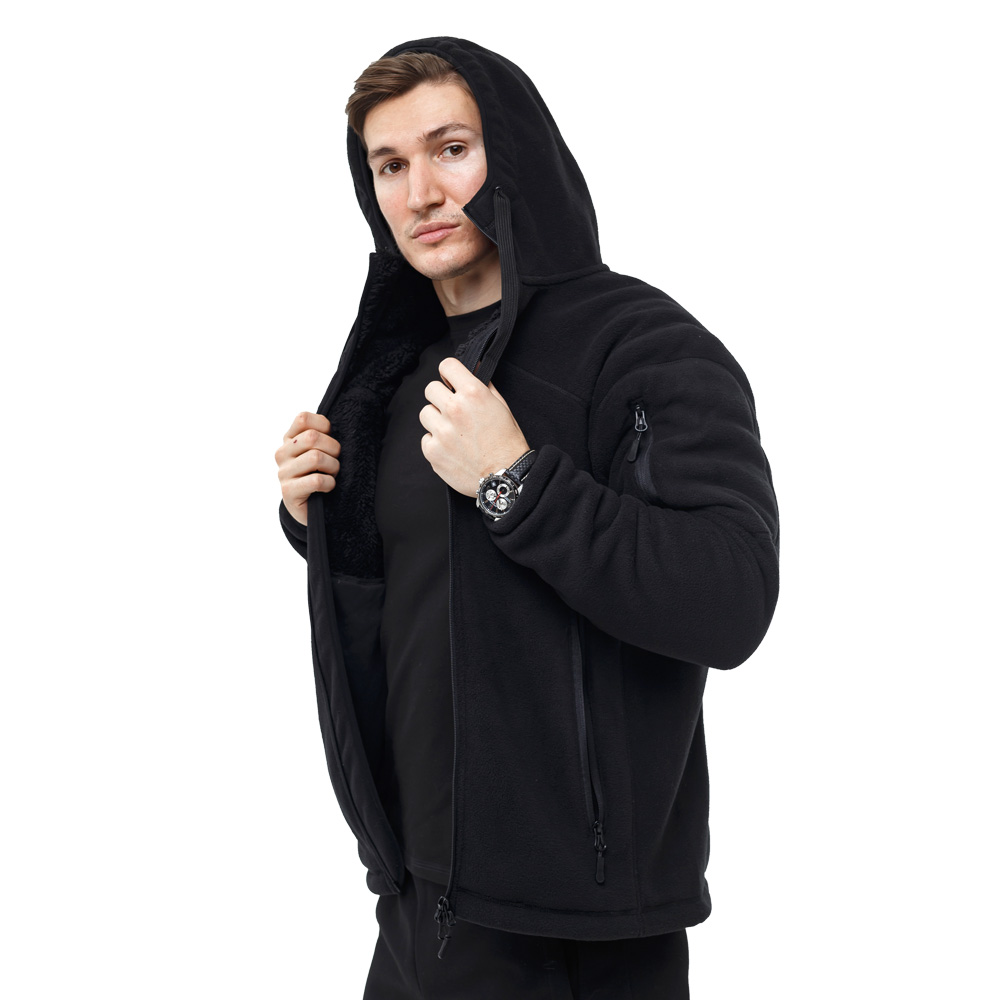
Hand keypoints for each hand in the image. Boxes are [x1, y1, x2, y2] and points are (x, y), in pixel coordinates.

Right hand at [275, 412, 340, 525]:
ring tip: (332, 474)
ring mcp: (283, 473)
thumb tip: (340, 427)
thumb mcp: (319, 451)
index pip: (303, 418)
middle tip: (336, 460)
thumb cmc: (318, 474)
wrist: (308, 508)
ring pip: (316, 458)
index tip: (330, 439)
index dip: (324, 426)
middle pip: (312, 437)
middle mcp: (282, 453)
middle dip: (333, 448)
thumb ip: (322, 436)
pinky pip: (316, 480)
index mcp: (289, 439)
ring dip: (333, 467)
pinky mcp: (288, 492)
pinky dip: (329, 483)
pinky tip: (329, 487)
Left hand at [419, 357, 529, 496]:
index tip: (450, 381)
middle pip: (430, 388)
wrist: (505, 477)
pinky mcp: (432, 451)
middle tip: (452, 410)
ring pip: (425, 413)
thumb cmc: (507, 443)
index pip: (447, 366)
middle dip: (441, 397)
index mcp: (473, 394)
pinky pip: (425, 438)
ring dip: (436, 419)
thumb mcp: (502, 407)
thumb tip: (475, 368)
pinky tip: (452, 448)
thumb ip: (485, 386)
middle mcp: (454, 409)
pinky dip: (436, 442)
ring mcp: (441, 431)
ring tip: (452, 431)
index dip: (449, 373)